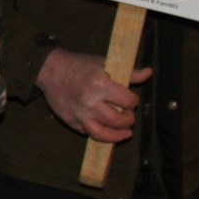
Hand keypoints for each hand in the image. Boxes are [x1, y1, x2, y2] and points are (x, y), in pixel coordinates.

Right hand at [36, 48, 153, 142]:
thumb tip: (148, 73)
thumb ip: (128, 72)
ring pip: (102, 133)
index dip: (133, 101)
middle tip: (128, 116)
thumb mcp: (103, 63)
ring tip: (124, 132)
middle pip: (117, 120)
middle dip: (128, 120)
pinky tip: (105, 129)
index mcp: (100, 84)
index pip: (127, 101)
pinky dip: (99, 133)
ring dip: (117, 135)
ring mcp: (78, 113)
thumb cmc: (78, 64)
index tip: (131, 100)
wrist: (49, 69)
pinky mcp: (70, 120)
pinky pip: (88, 132)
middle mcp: (89, 101)